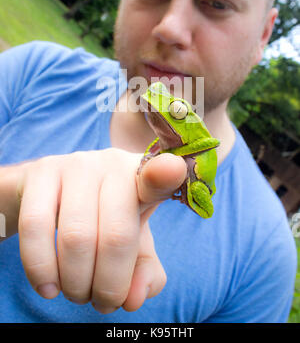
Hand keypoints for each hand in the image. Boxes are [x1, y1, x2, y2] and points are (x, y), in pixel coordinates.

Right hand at [16, 149, 186, 312]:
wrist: (50, 194)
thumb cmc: (101, 219)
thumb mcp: (132, 245)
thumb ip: (145, 272)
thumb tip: (134, 297)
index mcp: (144, 178)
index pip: (158, 177)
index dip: (165, 174)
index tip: (172, 170)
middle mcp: (113, 163)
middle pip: (117, 235)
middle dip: (109, 286)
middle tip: (103, 302)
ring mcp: (76, 164)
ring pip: (76, 236)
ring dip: (76, 283)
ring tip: (78, 293)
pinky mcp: (41, 171)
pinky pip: (35, 227)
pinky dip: (41, 269)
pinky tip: (48, 287)